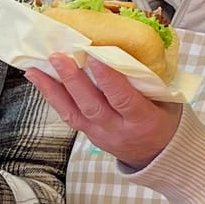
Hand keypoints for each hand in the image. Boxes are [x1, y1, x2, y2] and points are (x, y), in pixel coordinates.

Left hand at [26, 55, 182, 166]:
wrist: (159, 157)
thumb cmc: (165, 122)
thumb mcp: (168, 102)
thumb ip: (148, 80)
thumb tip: (127, 47)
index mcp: (143, 120)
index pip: (123, 100)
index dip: (108, 80)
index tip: (95, 58)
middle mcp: (118, 130)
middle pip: (92, 106)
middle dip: (73, 80)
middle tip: (59, 57)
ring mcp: (100, 135)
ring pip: (73, 113)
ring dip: (53, 89)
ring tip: (36, 68)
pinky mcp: (88, 135)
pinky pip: (68, 116)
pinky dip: (52, 96)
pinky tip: (40, 79)